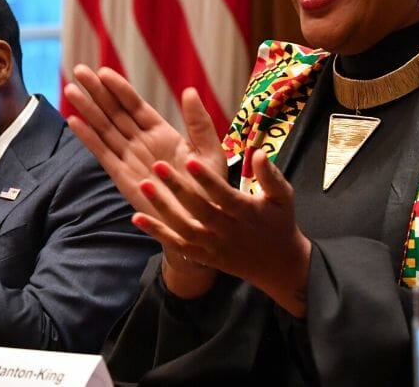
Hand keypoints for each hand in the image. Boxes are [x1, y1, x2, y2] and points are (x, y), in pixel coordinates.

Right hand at [64, 66, 228, 295]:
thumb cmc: (209, 189)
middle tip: (78, 70)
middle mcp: (141, 143)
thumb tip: (189, 91)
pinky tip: (74, 122)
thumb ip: (199, 123)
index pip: (135, 105)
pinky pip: (102, 154)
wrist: (201, 224)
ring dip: (87, 110)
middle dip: (96, 92)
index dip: (119, 88)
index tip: (103, 71)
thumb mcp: (209, 152)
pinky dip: (88, 139)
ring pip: (104, 129)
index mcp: (161, 133)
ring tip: (71, 89)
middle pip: (114, 112)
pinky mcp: (122, 178)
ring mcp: (130, 159)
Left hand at [142, 147, 310, 316]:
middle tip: (157, 165)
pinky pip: (176, 245)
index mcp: (246, 212)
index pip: (223, 194)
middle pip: (199, 209)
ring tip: (143, 186)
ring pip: (184, 228)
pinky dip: (156, 233)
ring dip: (162, 209)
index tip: (189, 160)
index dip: (206, 180)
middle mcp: (226, 230)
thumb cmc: (278, 223)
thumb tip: (258, 152)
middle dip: (178, 188)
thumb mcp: (282, 197)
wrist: (277, 265)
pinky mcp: (202, 256)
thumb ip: (270, 176)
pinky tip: (136, 218)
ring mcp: (212, 245)